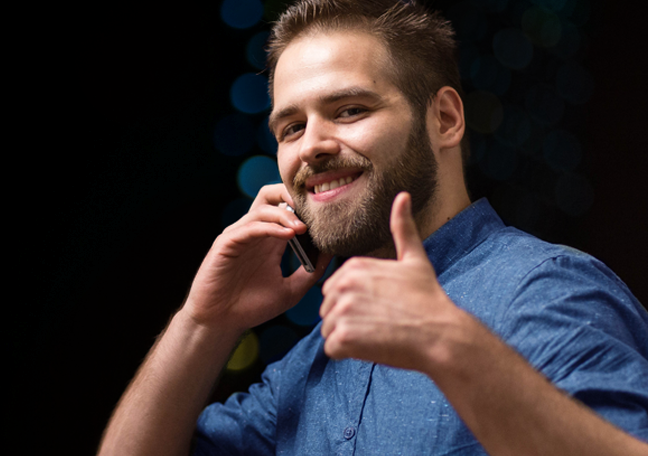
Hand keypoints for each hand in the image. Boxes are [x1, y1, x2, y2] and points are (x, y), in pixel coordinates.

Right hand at [184, 184, 331, 333]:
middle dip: (291, 193)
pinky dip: (270, 227)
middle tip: (313, 207)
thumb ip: (311, 272)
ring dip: (286, 214)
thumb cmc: (252, 307)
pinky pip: (250, 227)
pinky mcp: (226, 244)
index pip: (287, 207)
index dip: (306, 206)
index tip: (327, 215)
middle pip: (271, 194)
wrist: (221, 323)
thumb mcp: (291, 290)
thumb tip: (333, 252)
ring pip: (262, 208)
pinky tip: (289, 235)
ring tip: (303, 228)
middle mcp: (255, 232)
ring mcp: (240, 236)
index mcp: (271, 240)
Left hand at [319, 192, 460, 371]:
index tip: (380, 307)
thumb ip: (402, 228)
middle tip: (380, 323)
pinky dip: (349, 353)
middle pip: (328, 310)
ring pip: (329, 330)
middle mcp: (343, 285)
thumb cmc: (429, 299)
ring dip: (348, 339)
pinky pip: (332, 349)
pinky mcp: (344, 337)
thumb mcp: (415, 259)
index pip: (333, 291)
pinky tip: (373, 346)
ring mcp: (342, 310)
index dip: (355, 304)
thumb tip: (403, 196)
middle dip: (348, 321)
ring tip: (378, 334)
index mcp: (354, 267)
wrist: (440, 335)